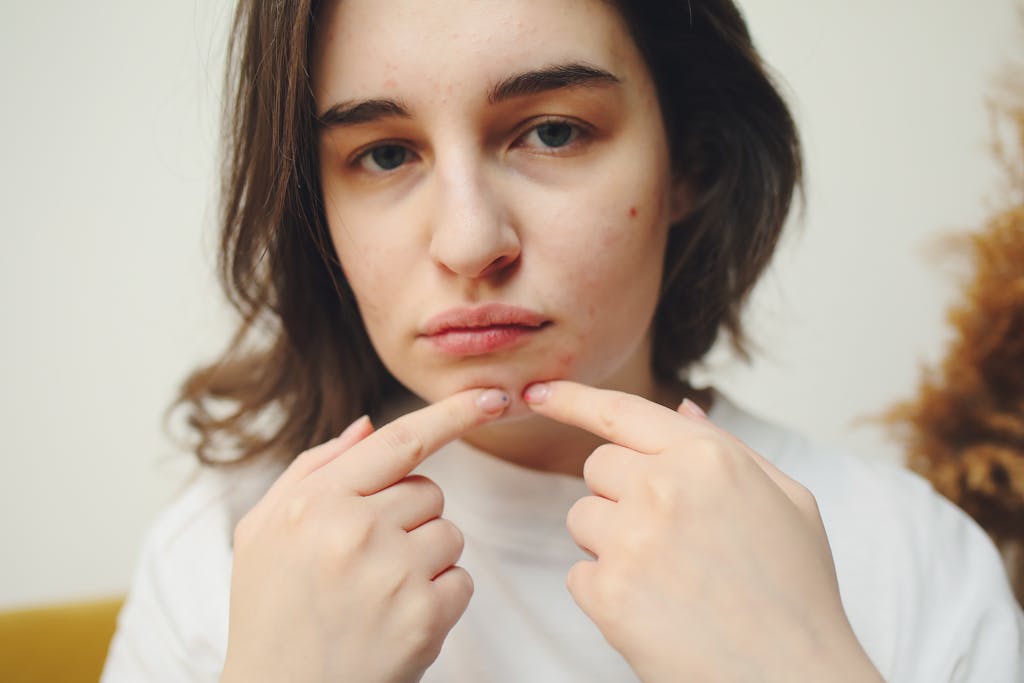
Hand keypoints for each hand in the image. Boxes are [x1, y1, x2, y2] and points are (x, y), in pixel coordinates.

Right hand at [220, 388, 508, 682]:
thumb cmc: (270, 612)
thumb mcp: (262, 531)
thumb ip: (313, 469)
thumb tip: (366, 425)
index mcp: (313, 502)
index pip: (399, 442)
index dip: (452, 414)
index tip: (491, 397)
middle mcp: (354, 530)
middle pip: (429, 492)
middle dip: (409, 518)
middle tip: (367, 560)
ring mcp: (392, 573)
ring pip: (449, 534)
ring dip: (426, 559)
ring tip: (377, 594)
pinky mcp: (424, 617)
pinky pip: (462, 580)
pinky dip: (439, 598)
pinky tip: (396, 619)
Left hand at [524, 381, 882, 682]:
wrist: (796, 679)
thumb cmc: (797, 593)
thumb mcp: (788, 502)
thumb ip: (730, 449)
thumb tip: (683, 410)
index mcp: (710, 457)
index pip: (622, 411)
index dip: (573, 398)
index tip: (537, 391)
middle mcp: (666, 487)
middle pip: (597, 467)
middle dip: (619, 494)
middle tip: (667, 538)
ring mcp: (633, 538)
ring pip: (581, 517)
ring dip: (609, 543)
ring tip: (665, 578)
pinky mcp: (609, 592)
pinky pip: (579, 574)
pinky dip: (607, 593)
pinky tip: (655, 611)